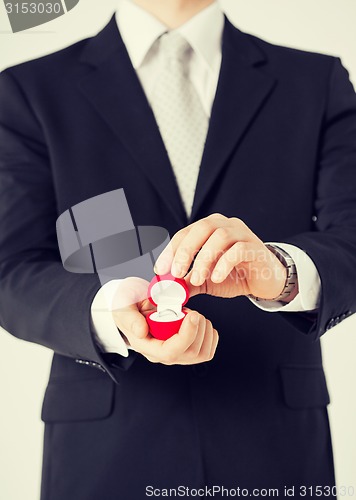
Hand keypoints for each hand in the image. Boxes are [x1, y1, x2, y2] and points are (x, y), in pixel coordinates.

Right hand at [112, 277, 218, 364]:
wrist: (133, 301)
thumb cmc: (128, 303)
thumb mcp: (122, 304)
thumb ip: (130, 317)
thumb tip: (141, 331)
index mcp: (145, 345)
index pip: (170, 352)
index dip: (186, 335)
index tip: (193, 316)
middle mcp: (161, 353)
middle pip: (189, 354)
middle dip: (198, 329)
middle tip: (191, 311)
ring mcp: (175, 352)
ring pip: (201, 354)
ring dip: (205, 330)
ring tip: (193, 315)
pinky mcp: (186, 349)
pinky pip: (206, 350)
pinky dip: (210, 334)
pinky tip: (199, 322)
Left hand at [154, 214, 289, 300]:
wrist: (266, 281)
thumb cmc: (235, 276)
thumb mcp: (206, 280)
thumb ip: (188, 282)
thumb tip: (167, 290)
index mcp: (210, 229)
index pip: (186, 232)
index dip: (171, 250)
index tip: (160, 270)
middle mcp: (226, 225)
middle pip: (202, 228)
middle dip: (185, 250)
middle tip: (176, 273)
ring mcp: (243, 234)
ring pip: (220, 237)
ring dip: (204, 259)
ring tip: (198, 279)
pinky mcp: (256, 247)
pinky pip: (239, 249)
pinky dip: (224, 263)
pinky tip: (217, 278)